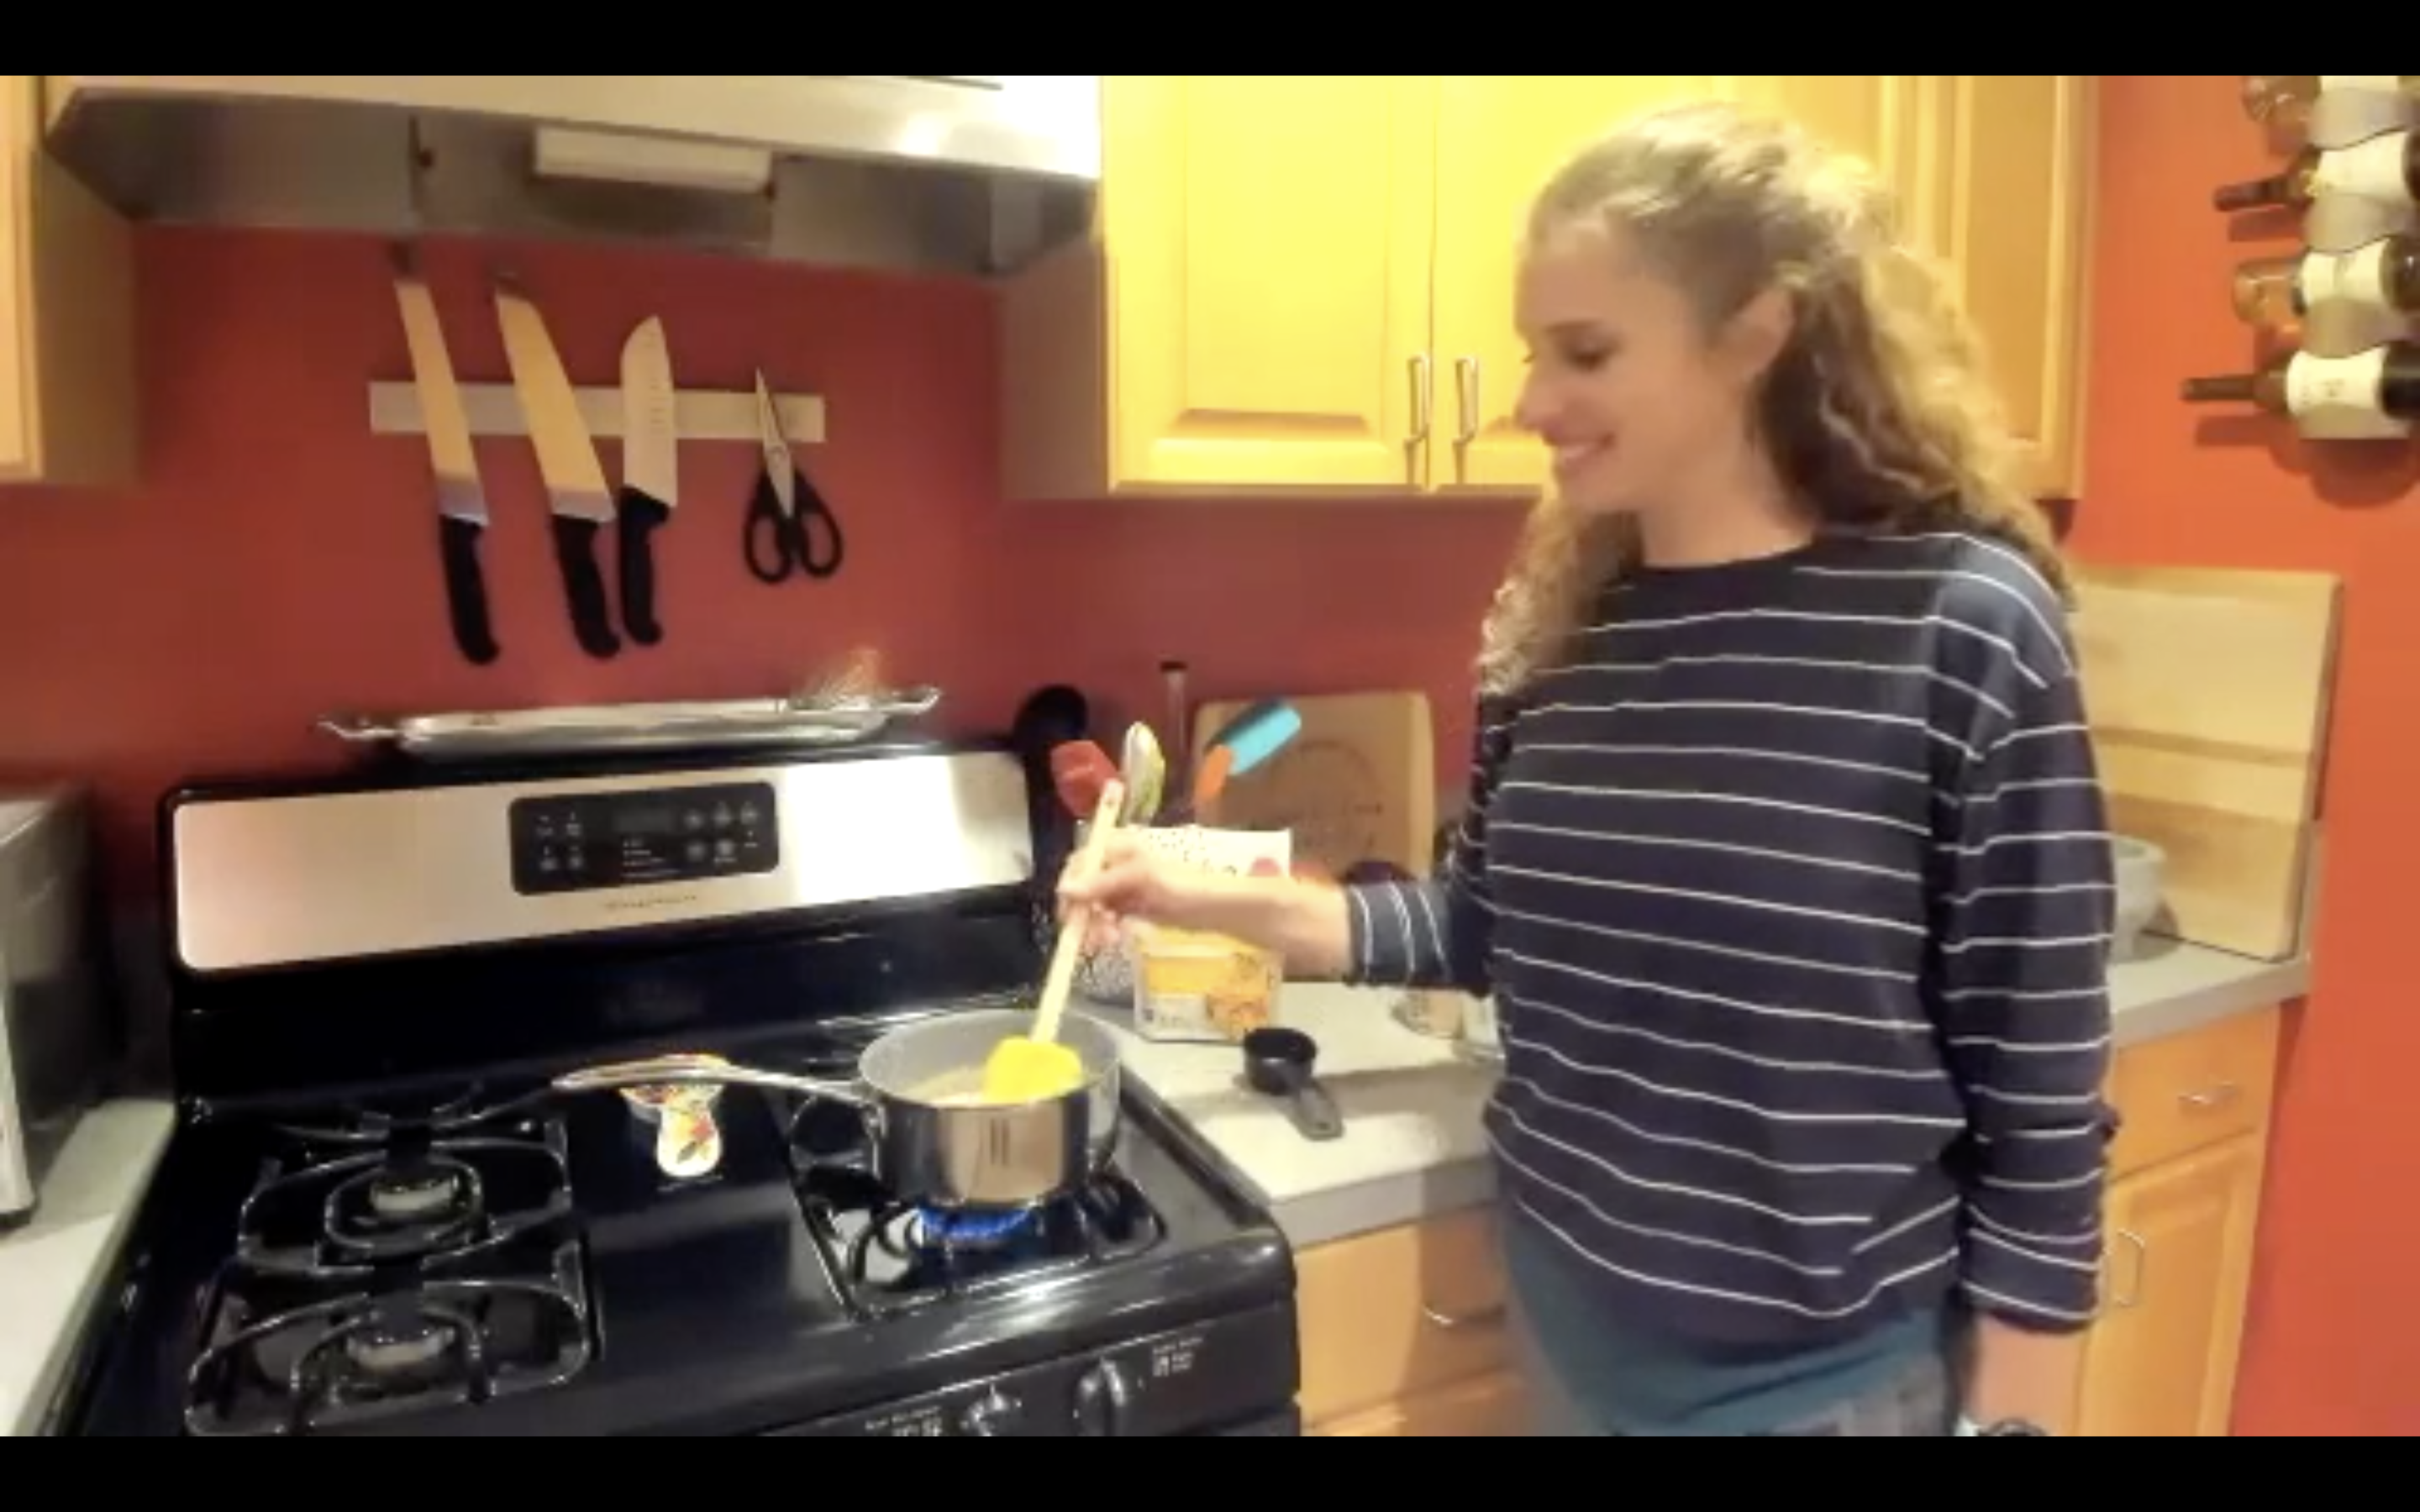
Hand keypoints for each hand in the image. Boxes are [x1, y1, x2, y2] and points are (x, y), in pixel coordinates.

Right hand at [1058, 833, 1215, 951]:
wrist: (1212, 908)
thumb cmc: (1180, 885)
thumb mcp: (1140, 879)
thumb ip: (1102, 883)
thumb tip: (1063, 890)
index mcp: (1116, 847)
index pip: (1079, 864)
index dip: (1070, 888)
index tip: (1068, 914)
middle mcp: (1114, 864)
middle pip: (1082, 888)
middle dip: (1082, 913)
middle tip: (1088, 937)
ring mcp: (1120, 886)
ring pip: (1092, 907)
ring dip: (1094, 926)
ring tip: (1107, 941)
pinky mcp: (1128, 906)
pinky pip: (1105, 918)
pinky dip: (1104, 930)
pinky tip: (1113, 939)